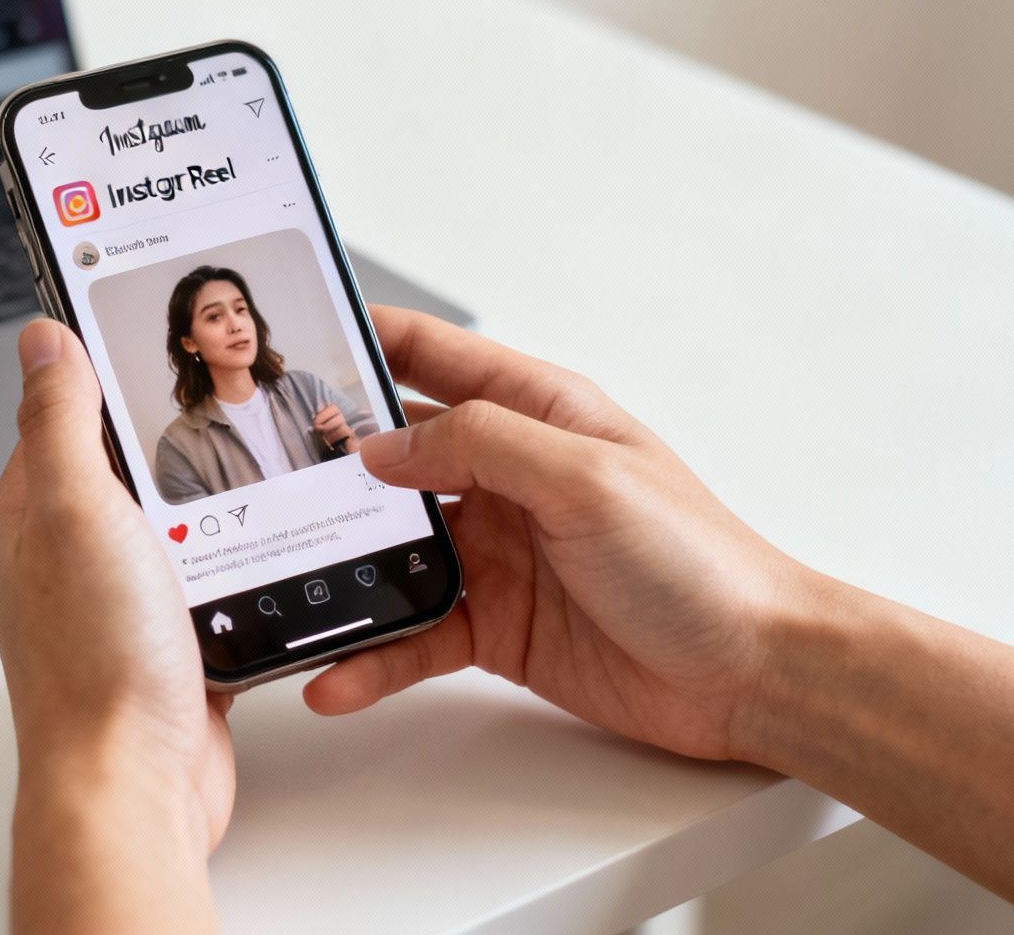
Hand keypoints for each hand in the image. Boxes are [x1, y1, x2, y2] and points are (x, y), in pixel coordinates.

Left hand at [0, 319, 234, 848]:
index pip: (61, 417)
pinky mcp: (168, 647)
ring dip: (216, 511)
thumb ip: (60, 421)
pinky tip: (266, 559)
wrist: (134, 787)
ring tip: (256, 484)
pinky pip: (210, 588)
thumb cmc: (96, 664)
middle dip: (175, 446)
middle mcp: (68, 558)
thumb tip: (42, 338)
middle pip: (127, 469)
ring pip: (176, 528)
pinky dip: (239, 572)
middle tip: (224, 415)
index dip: (103, 375)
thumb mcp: (76, 511)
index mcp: (30, 516)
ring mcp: (119, 604)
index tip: (147, 340)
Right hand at [303, 306, 817, 761]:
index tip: (296, 337)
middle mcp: (512, 476)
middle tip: (259, 476)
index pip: (434, 355)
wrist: (753, 673)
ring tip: (283, 583)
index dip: (366, 339)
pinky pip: (415, 634)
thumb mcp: (585, 477)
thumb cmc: (700, 561)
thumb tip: (386, 443)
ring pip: (393, 549)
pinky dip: (373, 654)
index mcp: (540, 414)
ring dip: (341, 567)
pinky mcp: (495, 626)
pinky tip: (336, 675)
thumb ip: (481, 445)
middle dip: (327, 464)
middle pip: (396, 456)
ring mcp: (499, 552)